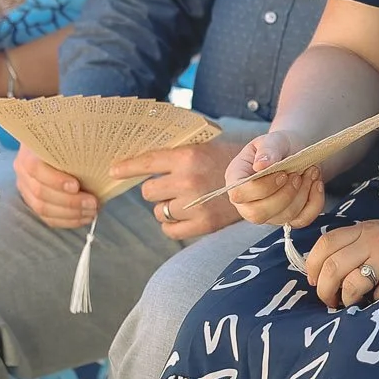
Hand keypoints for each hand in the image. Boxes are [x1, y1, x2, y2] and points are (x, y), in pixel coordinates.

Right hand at [14, 141, 95, 228]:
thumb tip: (101, 152)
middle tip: (93, 203)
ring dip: (70, 214)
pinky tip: (84, 218)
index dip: (55, 180)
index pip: (36, 169)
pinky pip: (47, 218)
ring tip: (92, 212)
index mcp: (29, 153)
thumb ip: (77, 143)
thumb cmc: (65, 139)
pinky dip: (67, 221)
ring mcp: (26, 189)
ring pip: (43, 208)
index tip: (76, 186)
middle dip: (70, 202)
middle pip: (41, 193)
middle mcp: (23, 172)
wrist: (52, 145)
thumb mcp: (69, 135)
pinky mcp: (33, 202)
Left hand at [113, 129, 255, 240]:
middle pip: (148, 191)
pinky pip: (169, 230)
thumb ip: (175, 156)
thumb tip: (139, 163)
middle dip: (156, 189)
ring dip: (166, 207)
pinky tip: (186, 216)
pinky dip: (173, 225)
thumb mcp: (204, 148)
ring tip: (186, 200)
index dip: (127, 167)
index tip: (113, 172)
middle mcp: (189, 180)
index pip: (147, 162)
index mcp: (188, 157)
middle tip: (173, 186)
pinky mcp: (203, 225)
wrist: (264, 180)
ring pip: (158, 211)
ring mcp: (196, 205)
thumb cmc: (230, 162)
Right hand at [224, 131, 323, 226]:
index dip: (262, 187)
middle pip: (258, 214)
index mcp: (236, 180)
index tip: (282, 173)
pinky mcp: (287, 218)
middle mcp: (247, 202)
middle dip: (284, 195)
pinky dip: (314, 203)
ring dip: (302, 194)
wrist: (296, 152)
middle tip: (297, 175)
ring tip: (310, 172)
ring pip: (284, 216)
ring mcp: (268, 213)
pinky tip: (317, 183)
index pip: (240, 195)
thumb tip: (260, 165)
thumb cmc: (279, 146)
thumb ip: (267, 151)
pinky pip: (302, 219)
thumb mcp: (273, 140)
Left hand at [300, 218, 378, 309]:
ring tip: (349, 304)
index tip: (313, 280)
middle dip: (324, 290)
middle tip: (329, 300)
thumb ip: (358, 243)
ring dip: (345, 300)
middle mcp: (374, 240)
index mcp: (365, 228)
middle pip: (332, 267)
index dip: (312, 265)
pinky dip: (373, 302)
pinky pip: (377, 295)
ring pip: (351, 284)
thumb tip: (329, 270)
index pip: (326, 243)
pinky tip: (378, 301)